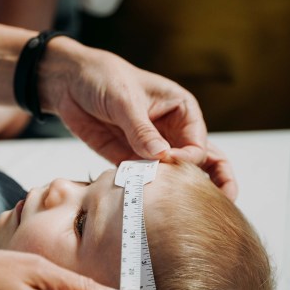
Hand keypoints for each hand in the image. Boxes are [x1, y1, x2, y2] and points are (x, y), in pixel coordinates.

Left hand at [42, 39, 238, 199]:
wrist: (68, 82)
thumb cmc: (103, 77)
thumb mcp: (124, 99)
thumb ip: (141, 130)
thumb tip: (162, 156)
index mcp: (182, 110)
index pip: (198, 145)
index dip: (188, 161)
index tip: (168, 165)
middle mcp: (173, 131)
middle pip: (202, 163)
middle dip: (214, 184)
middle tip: (221, 205)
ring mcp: (153, 148)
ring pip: (174, 177)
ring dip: (175, 192)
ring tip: (178, 212)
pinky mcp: (130, 159)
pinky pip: (144, 180)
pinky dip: (145, 192)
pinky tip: (141, 201)